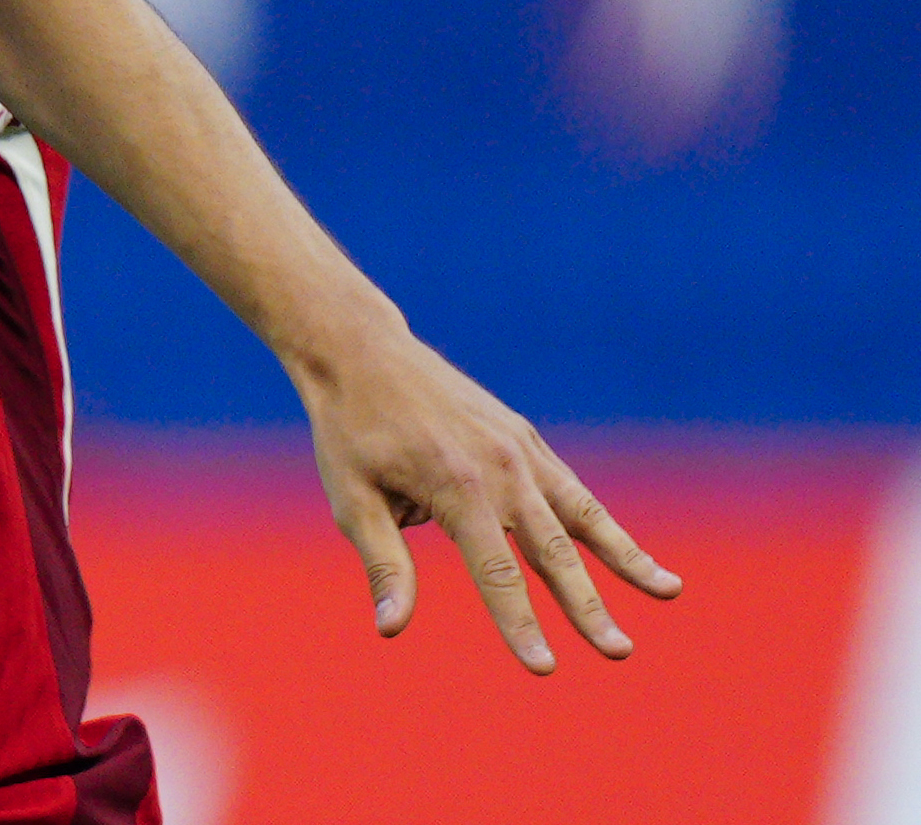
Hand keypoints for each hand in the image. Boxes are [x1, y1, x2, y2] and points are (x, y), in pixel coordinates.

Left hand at [293, 318, 680, 670]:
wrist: (362, 351)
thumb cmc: (349, 431)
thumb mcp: (353, 499)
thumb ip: (384, 564)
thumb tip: (390, 630)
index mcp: (456, 486)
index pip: (496, 573)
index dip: (520, 624)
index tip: (544, 668)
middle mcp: (500, 468)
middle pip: (554, 551)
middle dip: (587, 607)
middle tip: (619, 653)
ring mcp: (519, 449)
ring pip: (584, 513)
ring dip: (626, 557)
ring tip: (670, 591)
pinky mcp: (524, 437)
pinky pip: (571, 489)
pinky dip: (603, 522)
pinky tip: (629, 553)